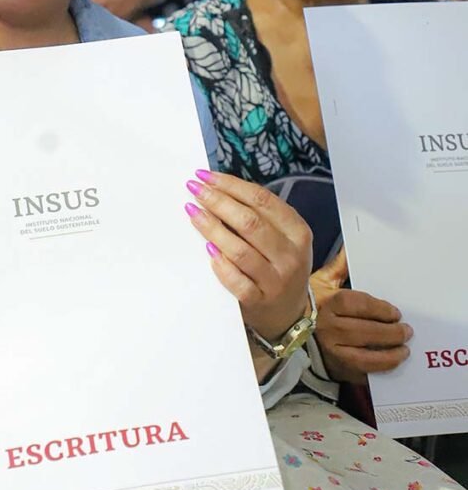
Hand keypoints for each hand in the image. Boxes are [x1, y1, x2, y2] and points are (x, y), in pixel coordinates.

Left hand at [184, 169, 312, 340]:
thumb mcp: (282, 238)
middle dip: (218, 201)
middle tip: (194, 189)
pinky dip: (220, 264)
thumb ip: (260, 215)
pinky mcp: (258, 301)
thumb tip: (219, 187)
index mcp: (298, 232)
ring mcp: (276, 280)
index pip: (262, 200)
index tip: (206, 176)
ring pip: (239, 250)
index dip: (231, 185)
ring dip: (212, 228)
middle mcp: (290, 256)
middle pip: (250, 222)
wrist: (287, 313)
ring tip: (192, 212)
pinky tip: (207, 250)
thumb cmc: (278, 266)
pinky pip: (235, 281)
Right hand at [311, 247, 411, 382]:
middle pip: (365, 331)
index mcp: (327, 304)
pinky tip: (391, 362)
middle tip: (406, 330)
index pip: (358, 305)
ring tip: (404, 349)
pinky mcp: (336, 367)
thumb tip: (351, 246)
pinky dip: (379, 369)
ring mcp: (331, 350)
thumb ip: (340, 266)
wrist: (288, 331)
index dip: (381, 309)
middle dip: (391, 332)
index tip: (394, 312)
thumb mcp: (322, 282)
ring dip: (389, 354)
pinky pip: (362, 371)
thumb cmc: (311, 304)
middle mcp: (328, 328)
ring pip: (365, 355)